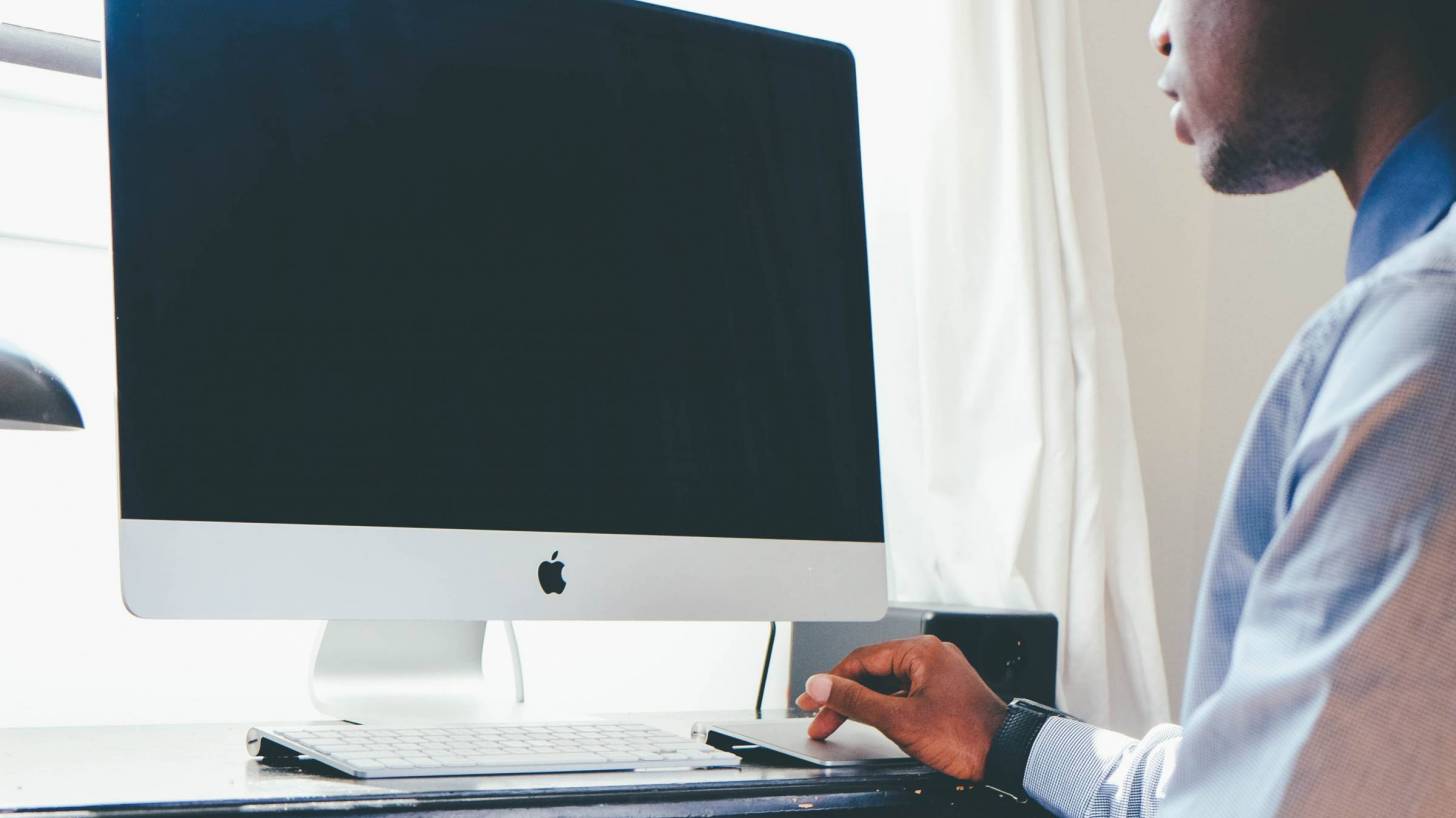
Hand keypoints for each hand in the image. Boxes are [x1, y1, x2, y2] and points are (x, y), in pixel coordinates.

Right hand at [794, 635, 1007, 780]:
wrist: (1009, 755)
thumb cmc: (967, 736)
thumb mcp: (899, 719)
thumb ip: (856, 701)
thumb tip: (822, 685)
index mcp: (921, 651)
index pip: (861, 660)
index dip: (831, 682)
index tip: (811, 700)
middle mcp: (931, 655)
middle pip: (873, 671)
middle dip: (844, 695)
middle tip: (820, 716)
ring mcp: (939, 673)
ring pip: (887, 683)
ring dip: (863, 703)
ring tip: (839, 722)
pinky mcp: (944, 692)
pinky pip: (904, 693)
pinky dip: (884, 707)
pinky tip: (872, 722)